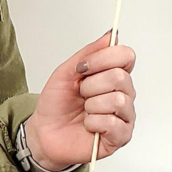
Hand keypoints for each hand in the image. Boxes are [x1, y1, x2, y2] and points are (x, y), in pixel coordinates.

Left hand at [24, 30, 135, 168]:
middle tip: (81, 95)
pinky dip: (94, 123)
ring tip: (85, 111)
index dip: (103, 59)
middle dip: (91, 86)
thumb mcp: (66, 73)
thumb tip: (111, 35)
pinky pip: (113, 123)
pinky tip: (89, 125)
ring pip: (118, 101)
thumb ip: (89, 53)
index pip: (126, 56)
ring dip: (92, 105)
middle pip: (120, 77)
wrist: (44, 132)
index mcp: (113, 75)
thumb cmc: (56, 104)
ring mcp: (124, 116)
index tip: (82, 68)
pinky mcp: (121, 137)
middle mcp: (123, 94)